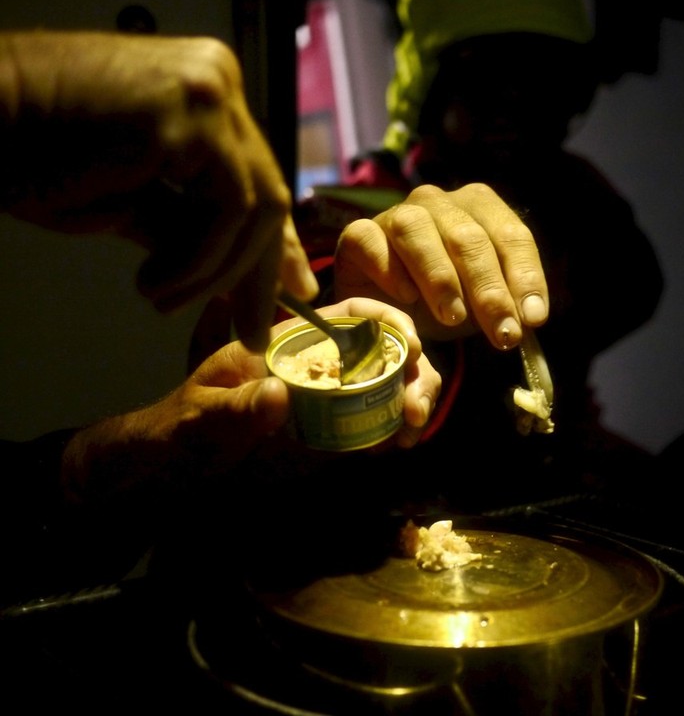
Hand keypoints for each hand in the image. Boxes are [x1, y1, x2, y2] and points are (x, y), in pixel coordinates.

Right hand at [1, 31, 318, 350]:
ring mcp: (209, 92)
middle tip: (249, 327)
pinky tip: (156, 281)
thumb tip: (235, 270)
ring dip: (213, 273)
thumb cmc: (31, 155)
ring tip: (161, 298)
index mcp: (206, 93)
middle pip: (266, 194)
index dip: (277, 247)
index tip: (291, 292)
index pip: (258, 180)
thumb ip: (190, 227)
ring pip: (255, 208)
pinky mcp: (192, 115)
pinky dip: (200, 259)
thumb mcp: (129, 203)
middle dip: (258, 271)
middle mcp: (217, 80)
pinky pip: (227, 209)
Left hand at [60, 298, 439, 511]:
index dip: (387, 321)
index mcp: (287, 342)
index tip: (410, 348)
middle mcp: (317, 363)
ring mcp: (329, 397)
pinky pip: (376, 421)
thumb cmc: (179, 431)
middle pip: (383, 349)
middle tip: (415, 410)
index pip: (348, 313)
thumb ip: (235, 408)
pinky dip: (396, 430)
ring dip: (413, 401)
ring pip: (389, 384)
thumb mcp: (200, 419)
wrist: (167, 470)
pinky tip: (399, 445)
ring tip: (411, 433)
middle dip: (414, 372)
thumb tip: (278, 395)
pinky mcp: (332, 430)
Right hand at [332, 183, 548, 349]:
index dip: (525, 277)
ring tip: (453, 317)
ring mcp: (396, 213)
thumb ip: (503, 312)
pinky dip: (390, 270)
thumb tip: (523, 327)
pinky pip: (371, 240)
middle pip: (467, 237)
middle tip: (502, 332)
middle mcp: (439, 202)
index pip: (511, 235)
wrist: (388, 309)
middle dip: (489, 289)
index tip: (533, 319)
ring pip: (416, 229)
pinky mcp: (359, 234)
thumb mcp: (481, 308)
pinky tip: (405, 299)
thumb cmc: (446, 300)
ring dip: (439, 277)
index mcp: (479, 208)